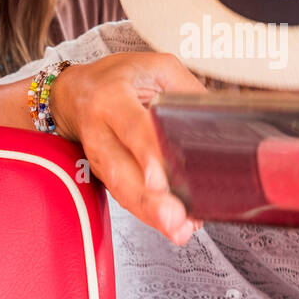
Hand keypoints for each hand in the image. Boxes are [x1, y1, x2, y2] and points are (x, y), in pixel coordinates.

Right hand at [50, 53, 206, 243]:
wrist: (75, 93)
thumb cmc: (120, 78)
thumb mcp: (157, 68)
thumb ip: (188, 92)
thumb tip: (223, 121)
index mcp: (112, 97)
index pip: (131, 127)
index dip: (146, 154)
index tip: (160, 180)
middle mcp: (100, 131)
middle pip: (122, 171)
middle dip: (149, 201)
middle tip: (175, 219)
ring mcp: (100, 158)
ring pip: (122, 191)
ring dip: (151, 215)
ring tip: (178, 230)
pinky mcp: (105, 176)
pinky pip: (126, 198)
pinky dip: (149, 215)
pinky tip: (173, 226)